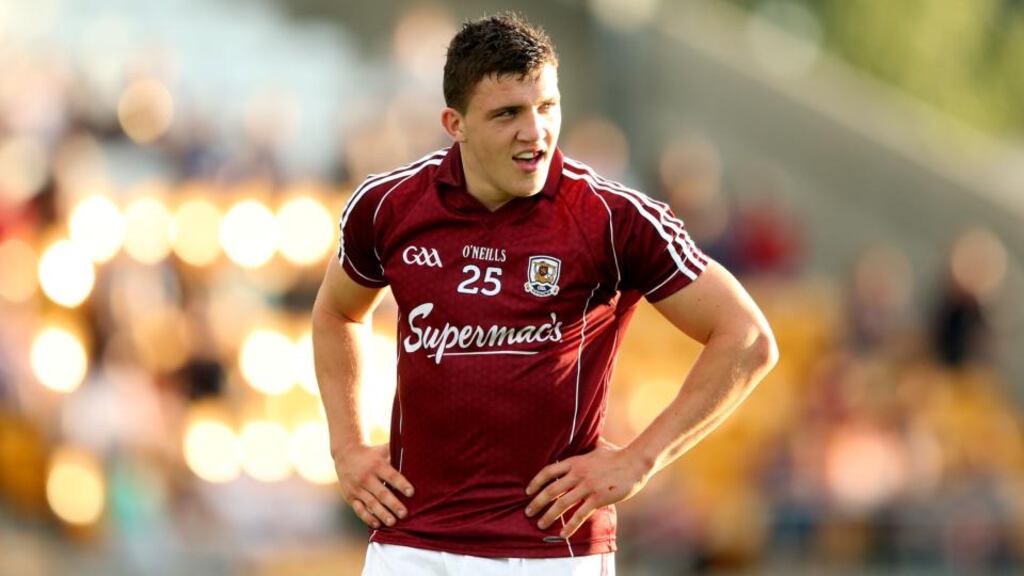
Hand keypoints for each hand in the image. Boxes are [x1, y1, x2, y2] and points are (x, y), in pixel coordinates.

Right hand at [334, 442, 413, 528]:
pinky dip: (367, 517)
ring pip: (371, 503)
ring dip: (382, 514)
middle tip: (404, 514)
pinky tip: (377, 524)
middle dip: (393, 504)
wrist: (345, 454)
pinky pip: (359, 509)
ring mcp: (357, 488)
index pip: (391, 476)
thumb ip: (397, 451)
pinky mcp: (351, 497)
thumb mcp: (383, 450)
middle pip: (382, 493)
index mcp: (377, 465)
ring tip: (393, 522)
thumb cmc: (372, 454)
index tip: (412, 492)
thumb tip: (416, 449)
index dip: (402, 484)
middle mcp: (366, 477)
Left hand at [525, 438, 649, 537]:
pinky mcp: (598, 498)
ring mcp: (587, 486)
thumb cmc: (619, 454)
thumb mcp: (600, 446)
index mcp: (575, 461)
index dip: (535, 482)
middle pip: (551, 490)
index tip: (528, 491)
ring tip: (540, 524)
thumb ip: (592, 444)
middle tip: (528, 512)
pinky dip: (570, 526)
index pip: (548, 471)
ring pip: (562, 504)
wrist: (636, 462)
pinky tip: (562, 534)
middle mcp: (577, 474)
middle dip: (537, 503)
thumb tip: (593, 436)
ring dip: (549, 516)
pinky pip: (580, 514)